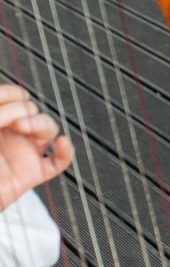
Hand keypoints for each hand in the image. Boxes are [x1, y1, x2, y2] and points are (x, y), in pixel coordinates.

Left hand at [0, 85, 72, 211]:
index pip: (14, 96)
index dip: (10, 93)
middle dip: (19, 109)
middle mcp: (13, 135)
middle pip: (32, 109)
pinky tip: (61, 143)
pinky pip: (59, 162)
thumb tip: (3, 114)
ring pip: (49, 129)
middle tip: (2, 121)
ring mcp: (25, 153)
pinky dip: (65, 152)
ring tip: (23, 127)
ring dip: (40, 123)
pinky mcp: (34, 173)